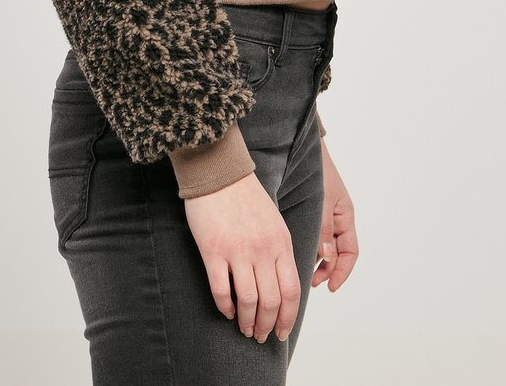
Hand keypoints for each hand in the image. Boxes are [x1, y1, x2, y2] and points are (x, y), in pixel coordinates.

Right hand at [184, 171, 300, 343]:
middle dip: (267, 324)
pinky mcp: (213, 250)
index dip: (288, 317)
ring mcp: (238, 251)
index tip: (282, 332)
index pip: (291, 291)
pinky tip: (227, 312)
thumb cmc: (246, 196)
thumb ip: (279, 249)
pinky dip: (225, 306)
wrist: (218, 171)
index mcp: (281, 242)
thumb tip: (282, 283)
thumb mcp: (274, 221)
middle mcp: (263, 249)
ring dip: (247, 321)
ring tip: (244, 328)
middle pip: (271, 301)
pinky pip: (221, 289)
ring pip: (248, 300)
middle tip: (260, 335)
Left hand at [312, 138, 358, 292]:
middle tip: (312, 283)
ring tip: (305, 273)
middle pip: (338, 253)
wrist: (305, 148)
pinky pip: (316, 236)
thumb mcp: (323, 201)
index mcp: (346, 216)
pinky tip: (298, 254)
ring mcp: (327, 216)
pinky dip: (311, 248)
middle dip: (328, 271)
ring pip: (327, 246)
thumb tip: (327, 258)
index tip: (330, 287)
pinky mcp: (314, 212)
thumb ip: (324, 229)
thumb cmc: (318, 171)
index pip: (350, 252)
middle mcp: (338, 218)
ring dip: (319, 262)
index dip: (342, 272)